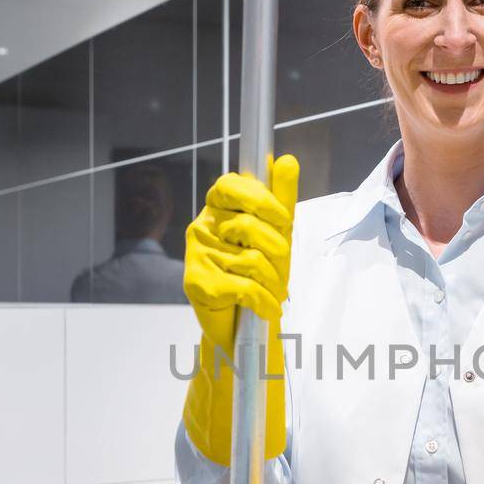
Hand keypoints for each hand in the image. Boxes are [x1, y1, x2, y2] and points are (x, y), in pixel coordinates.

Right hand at [184, 156, 298, 340]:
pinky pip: (243, 286)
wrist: (241, 323)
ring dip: (273, 281)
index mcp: (218, 208)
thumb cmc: (258, 273)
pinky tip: (268, 308)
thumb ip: (281, 197)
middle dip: (276, 250)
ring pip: (249, 259)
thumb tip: (287, 160)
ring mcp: (196, 255)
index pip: (228, 185)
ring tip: (275, 292)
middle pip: (247, 225)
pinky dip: (264, 300)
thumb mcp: (276, 233)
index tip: (283, 219)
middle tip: (282, 267)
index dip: (259, 199)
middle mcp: (202, 227)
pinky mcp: (197, 283)